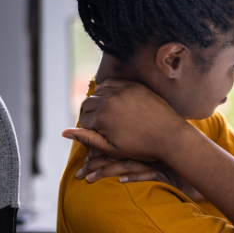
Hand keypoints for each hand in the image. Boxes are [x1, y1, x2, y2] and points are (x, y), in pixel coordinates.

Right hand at [61, 79, 187, 161]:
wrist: (170, 136)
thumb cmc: (141, 147)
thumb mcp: (111, 148)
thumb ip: (87, 139)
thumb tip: (63, 132)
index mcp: (101, 117)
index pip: (83, 120)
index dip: (89, 130)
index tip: (99, 136)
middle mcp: (109, 100)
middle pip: (88, 104)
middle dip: (91, 115)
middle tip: (103, 126)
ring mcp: (122, 90)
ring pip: (99, 93)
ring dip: (100, 102)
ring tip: (109, 115)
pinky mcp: (133, 85)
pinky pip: (113, 83)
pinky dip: (110, 90)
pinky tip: (114, 101)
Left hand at [76, 151, 204, 200]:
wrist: (205, 170)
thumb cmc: (181, 167)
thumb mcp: (159, 161)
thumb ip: (140, 160)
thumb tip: (119, 168)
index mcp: (143, 144)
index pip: (116, 144)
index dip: (98, 151)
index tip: (83, 160)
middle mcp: (148, 151)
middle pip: (116, 154)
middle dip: (95, 164)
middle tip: (78, 174)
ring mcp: (157, 162)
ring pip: (128, 164)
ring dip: (107, 171)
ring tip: (88, 179)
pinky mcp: (167, 174)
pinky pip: (149, 174)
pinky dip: (135, 178)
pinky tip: (122, 182)